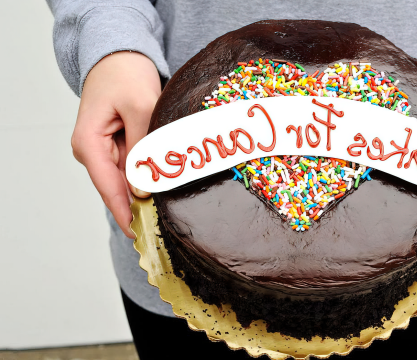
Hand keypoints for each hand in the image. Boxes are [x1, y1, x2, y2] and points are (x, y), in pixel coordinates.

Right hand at [72, 51, 160, 237]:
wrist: (120, 56)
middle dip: (139, 208)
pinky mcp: (119, 147)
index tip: (139, 236)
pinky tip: (167, 189)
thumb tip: (143, 187)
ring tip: (170, 214)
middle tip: (164, 230)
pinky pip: (135, 169)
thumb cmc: (125, 74)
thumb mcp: (141, 106)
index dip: (125, 213)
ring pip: (129, 181)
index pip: (108, 187)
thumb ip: (144, 146)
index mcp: (88, 143)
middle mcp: (92, 152)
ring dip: (148, 194)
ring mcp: (105, 151)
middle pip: (118, 189)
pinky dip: (150, 178)